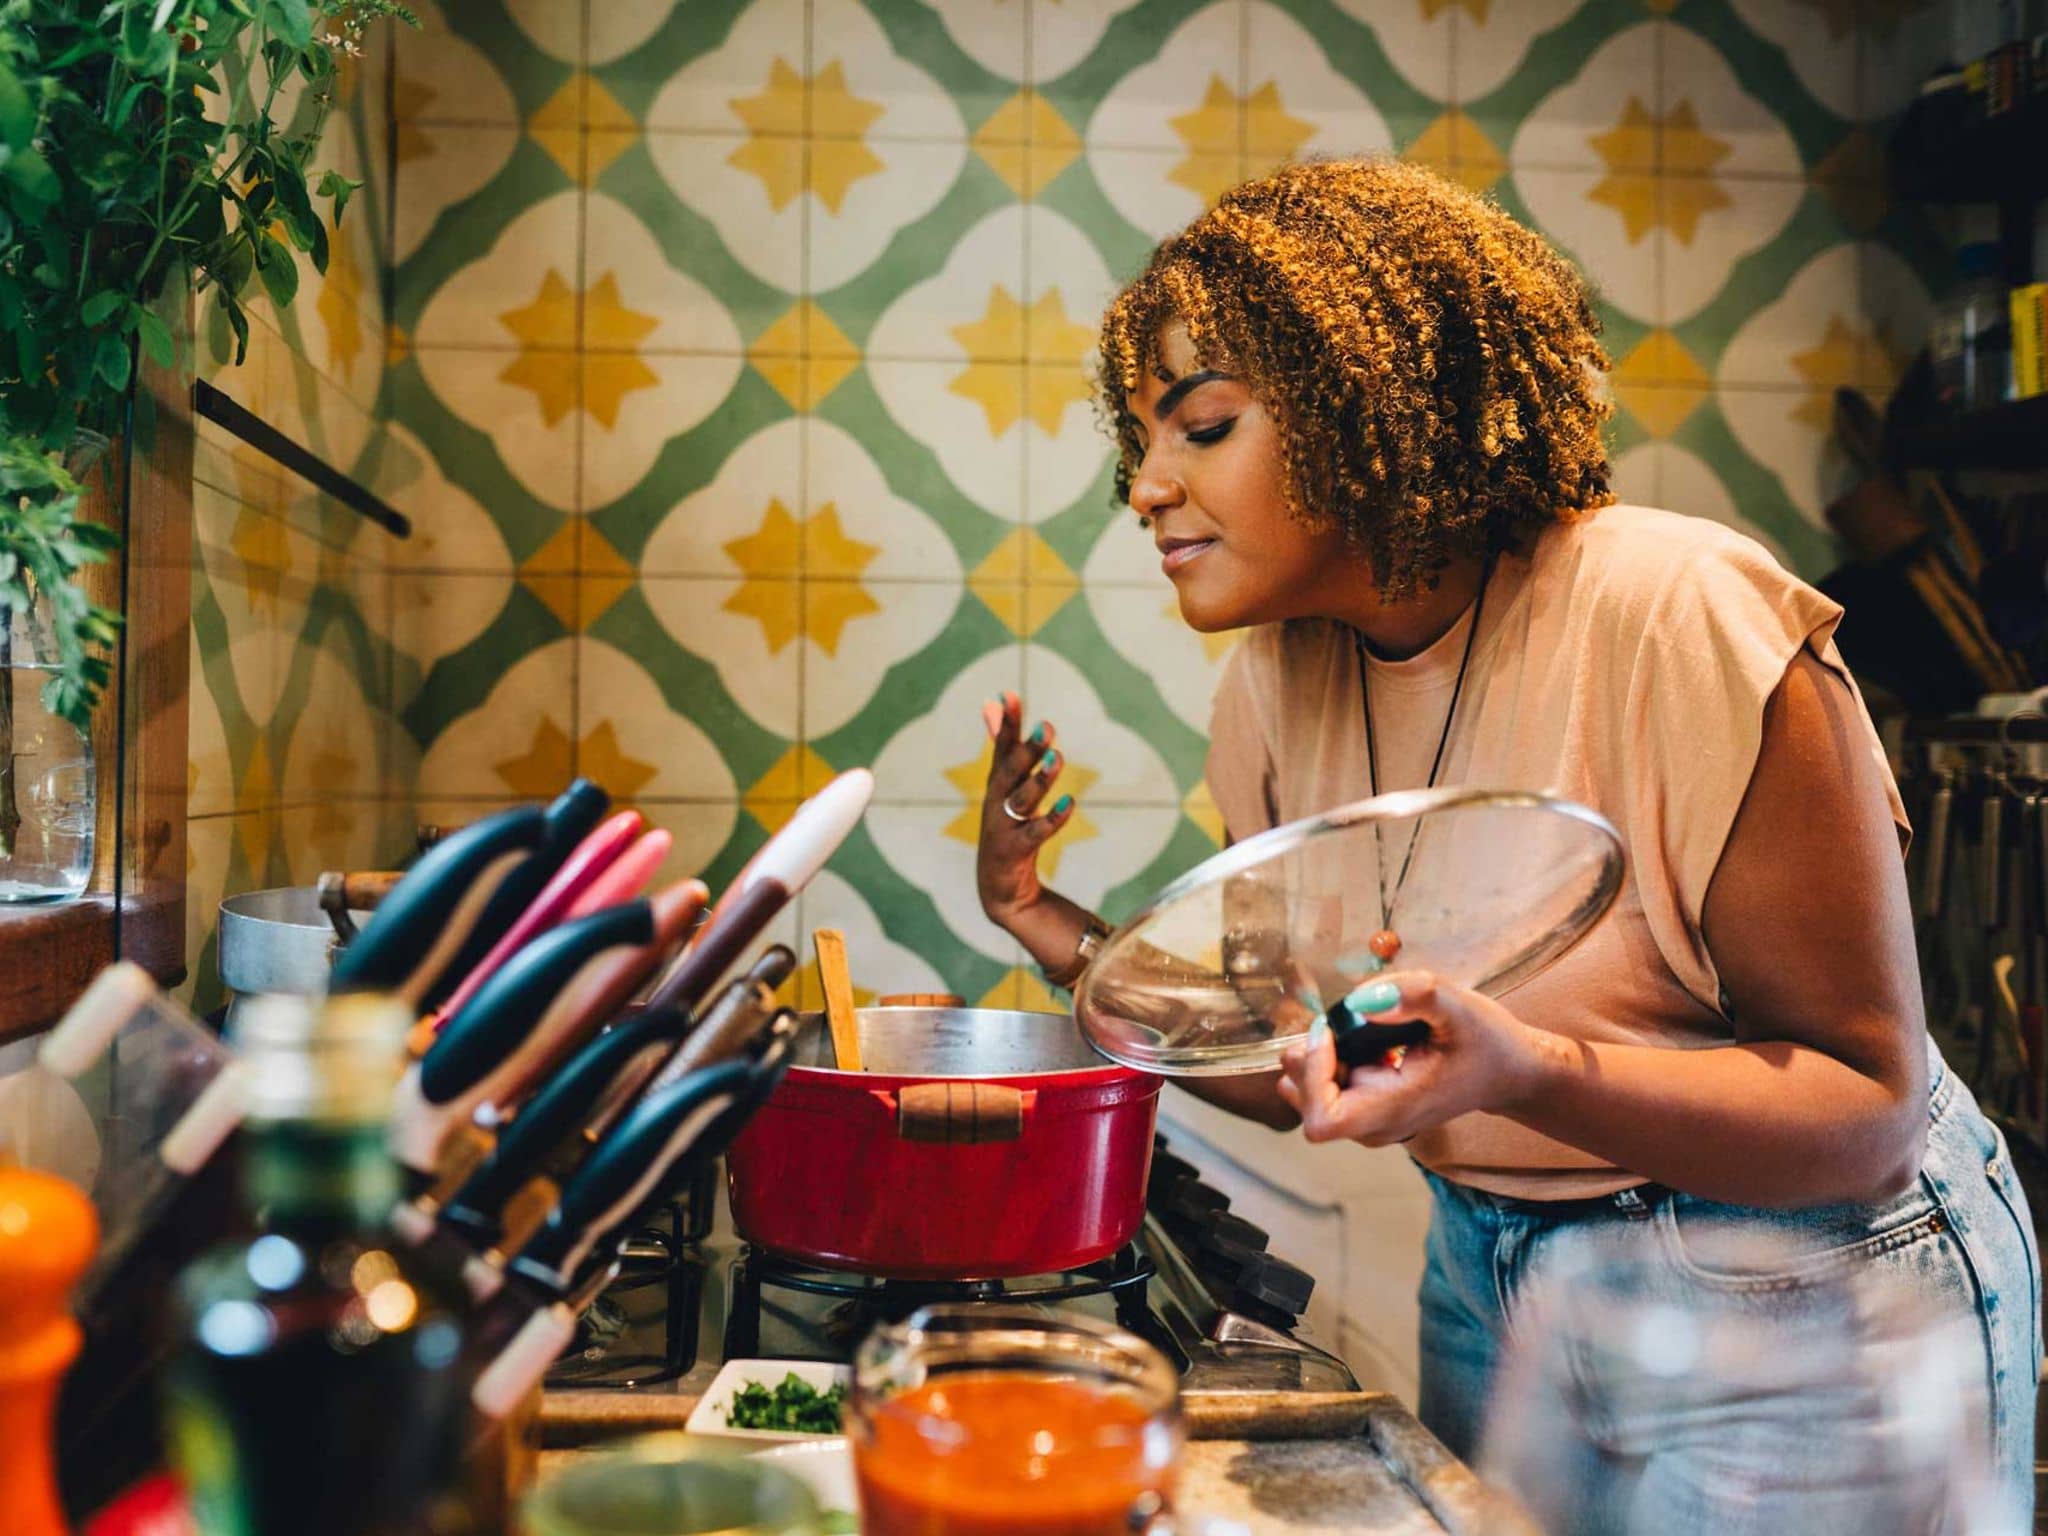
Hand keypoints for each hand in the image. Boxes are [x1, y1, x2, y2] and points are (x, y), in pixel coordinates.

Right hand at [976, 691, 1077, 926]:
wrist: (998, 887)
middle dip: (1028, 748)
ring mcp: (1003, 826)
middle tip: (1048, 726)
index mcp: (997, 784)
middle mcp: (995, 801)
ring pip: (1022, 800)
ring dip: (1040, 779)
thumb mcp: (1004, 787)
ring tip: (1059, 757)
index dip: (1006, 723)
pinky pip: (1036, 832)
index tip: (1011, 694)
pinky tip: (1070, 802)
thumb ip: (1005, 746)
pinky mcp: (1015, 851)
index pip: (1001, 747)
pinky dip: (1053, 818)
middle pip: (1011, 771)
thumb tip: (994, 705)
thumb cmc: (1006, 829)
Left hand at [1275, 971, 1558, 1146]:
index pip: (1323, 1118)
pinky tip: (1349, 1038)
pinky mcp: (1369, 1108)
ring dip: (1315, 1060)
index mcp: (1395, 1110)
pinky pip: (1325, 1091)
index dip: (1313, 1075)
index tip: (1332, 1032)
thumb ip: (1415, 996)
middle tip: (1335, 1021)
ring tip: (1344, 1028)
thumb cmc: (1488, 1042)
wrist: (1510, 1072)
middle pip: (1308, 1106)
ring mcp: (1372, 1122)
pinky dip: (1324, 1062)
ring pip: (1310, 1099)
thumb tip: (1362, 998)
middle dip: (1310, 1060)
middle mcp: (1377, 1126)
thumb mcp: (1460, 1007)